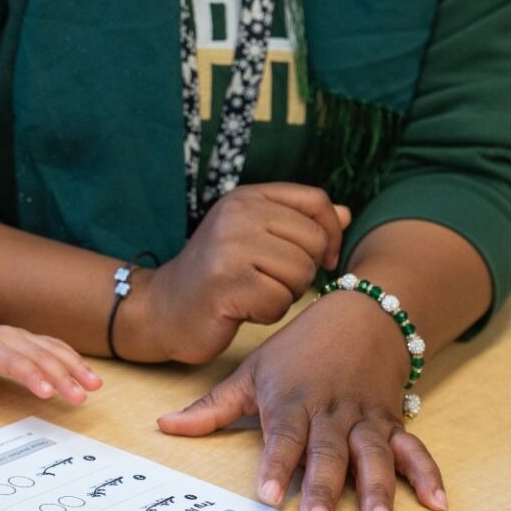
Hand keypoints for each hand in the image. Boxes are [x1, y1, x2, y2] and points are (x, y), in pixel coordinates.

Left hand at [0, 324, 102, 427]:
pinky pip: (51, 344)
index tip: (49, 394)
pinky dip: (70, 357)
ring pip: (50, 348)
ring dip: (73, 365)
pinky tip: (86, 372)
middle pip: (38, 356)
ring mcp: (17, 336)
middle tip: (80, 397)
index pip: (12, 361)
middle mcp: (5, 338)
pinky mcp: (25, 338)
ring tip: (94, 385)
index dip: (32, 376)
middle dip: (61, 376)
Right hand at [124, 183, 349, 363]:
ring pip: (301, 273)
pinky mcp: (225, 283)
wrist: (164, 307)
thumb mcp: (256, 237)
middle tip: (271, 280)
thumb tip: (346, 214)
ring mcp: (228, 246)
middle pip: (314, 241)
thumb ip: (299, 223)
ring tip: (255, 292)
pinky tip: (243, 308)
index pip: (316, 200)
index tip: (325, 257)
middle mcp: (237, 214)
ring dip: (286, 294)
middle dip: (304, 271)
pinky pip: (279, 302)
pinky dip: (268, 313)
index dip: (331, 232)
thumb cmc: (218, 274)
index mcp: (246, 197)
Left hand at [157, 291, 445, 510]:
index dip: (273, 464)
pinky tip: (436, 502)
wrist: (357, 314)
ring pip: (372, 454)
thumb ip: (212, 407)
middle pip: (326, 452)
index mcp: (291, 400)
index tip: (265, 493)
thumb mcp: (251, 372)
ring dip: (377, 488)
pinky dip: (428, 474)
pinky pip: (414, 448)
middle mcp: (329, 410)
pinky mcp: (392, 421)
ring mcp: (364, 417)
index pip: (281, 436)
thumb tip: (166, 426)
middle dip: (321, 486)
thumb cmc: (297, 349)